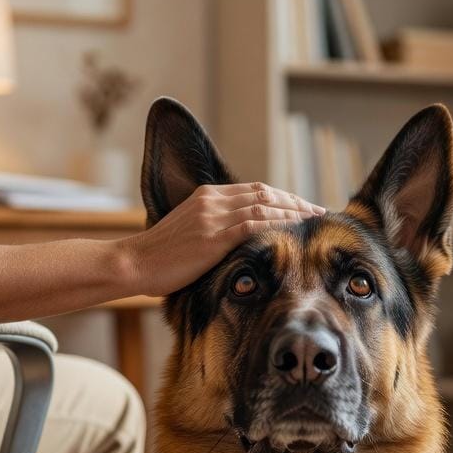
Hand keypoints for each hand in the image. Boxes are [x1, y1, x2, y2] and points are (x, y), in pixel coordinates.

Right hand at [120, 183, 324, 296]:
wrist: (134, 263)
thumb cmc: (159, 257)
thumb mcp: (189, 233)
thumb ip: (214, 229)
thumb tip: (240, 242)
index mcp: (206, 195)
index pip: (254, 190)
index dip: (282, 197)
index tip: (302, 206)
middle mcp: (212, 200)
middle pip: (264, 193)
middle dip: (294, 201)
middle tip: (318, 211)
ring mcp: (212, 216)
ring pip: (263, 206)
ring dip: (293, 211)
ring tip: (315, 219)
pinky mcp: (213, 236)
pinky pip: (253, 225)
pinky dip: (277, 224)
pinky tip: (295, 230)